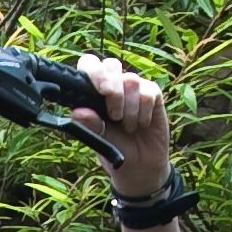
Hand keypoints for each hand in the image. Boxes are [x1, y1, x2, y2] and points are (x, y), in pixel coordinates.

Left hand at [72, 54, 173, 200]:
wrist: (140, 166)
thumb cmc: (115, 149)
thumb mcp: (100, 141)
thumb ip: (91, 125)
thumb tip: (78, 112)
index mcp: (94, 92)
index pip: (90, 65)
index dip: (93, 70)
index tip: (99, 90)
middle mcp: (114, 86)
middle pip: (111, 64)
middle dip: (112, 85)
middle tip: (113, 113)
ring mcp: (133, 89)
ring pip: (131, 80)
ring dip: (128, 107)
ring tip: (127, 127)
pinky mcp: (153, 95)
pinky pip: (149, 92)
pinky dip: (144, 111)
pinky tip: (142, 124)